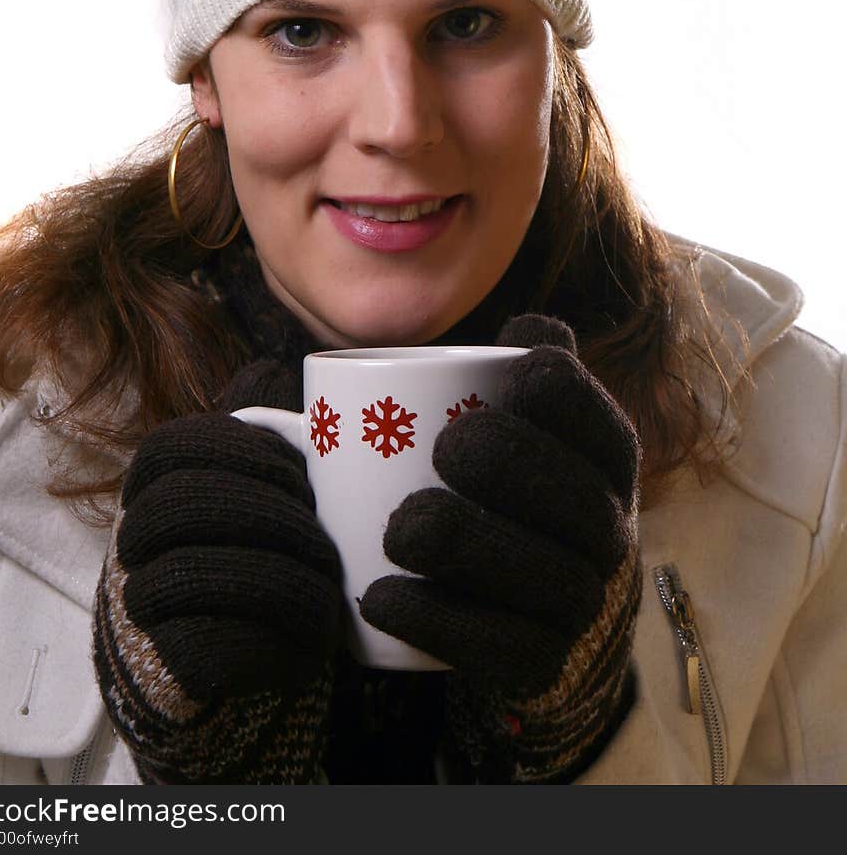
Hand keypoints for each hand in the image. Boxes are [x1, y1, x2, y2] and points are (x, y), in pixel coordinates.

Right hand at [92, 361, 343, 783]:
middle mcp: (134, 541)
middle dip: (266, 512)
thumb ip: (262, 427)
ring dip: (278, 570)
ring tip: (329, 573)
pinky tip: (316, 624)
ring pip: (193, 574)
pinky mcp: (170, 669)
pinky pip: (212, 643)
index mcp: (154, 485)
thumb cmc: (255, 548)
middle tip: (322, 527)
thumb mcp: (258, 481)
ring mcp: (144, 607)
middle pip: (180, 505)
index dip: (237, 450)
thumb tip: (273, 368)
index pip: (172, 445)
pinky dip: (275, 629)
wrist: (234, 659)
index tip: (298, 470)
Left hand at [358, 315, 640, 782]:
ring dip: (468, 544)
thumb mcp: (509, 418)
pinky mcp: (542, 662)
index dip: (548, 386)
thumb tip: (526, 326)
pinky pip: (504, 649)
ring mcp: (582, 600)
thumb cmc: (499, 482)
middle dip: (508, 462)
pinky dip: (437, 621)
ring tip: (399, 528)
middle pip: (572, 492)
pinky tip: (380, 596)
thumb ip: (507, 365)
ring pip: (548, 577)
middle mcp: (608, 526)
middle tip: (443, 450)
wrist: (512, 603)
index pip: (585, 407)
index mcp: (603, 451)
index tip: (499, 384)